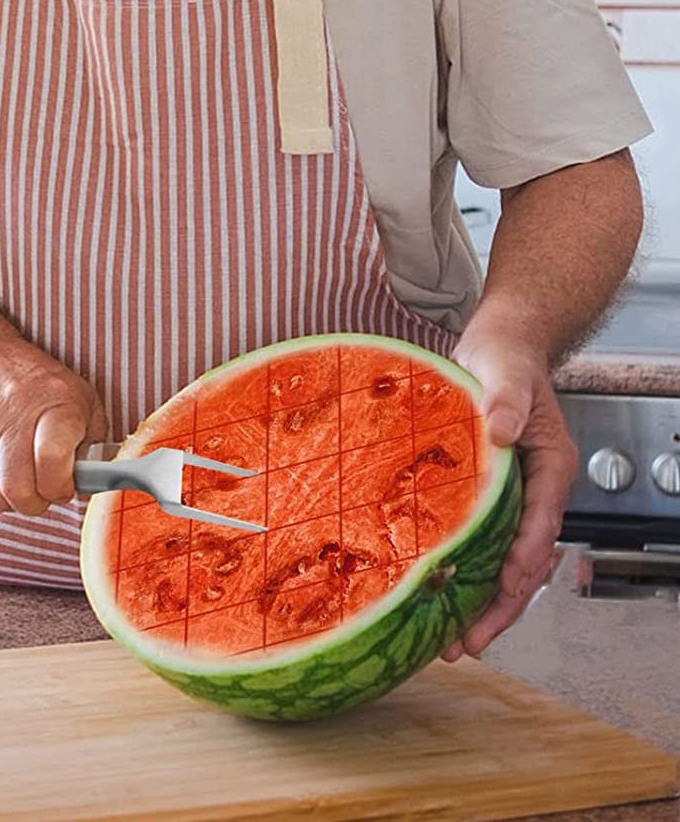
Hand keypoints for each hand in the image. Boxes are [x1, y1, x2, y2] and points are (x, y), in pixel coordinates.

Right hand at [0, 340, 107, 514]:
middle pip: (20, 490)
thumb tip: (92, 481)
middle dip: (36, 502)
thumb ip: (92, 441)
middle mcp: (11, 413)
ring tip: (20, 480)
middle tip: (42, 491)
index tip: (65, 485)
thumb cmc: (36, 382)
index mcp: (53, 402)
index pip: (52, 461)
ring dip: (10, 500)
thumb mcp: (80, 398)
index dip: (61, 487)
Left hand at [443, 332, 575, 660]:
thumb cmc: (505, 358)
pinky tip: (440, 597)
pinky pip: (483, 546)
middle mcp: (536, 491)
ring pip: (505, 563)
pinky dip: (468, 575)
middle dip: (502, 606)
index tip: (506, 587)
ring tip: (452, 641)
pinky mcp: (489, 497)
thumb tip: (502, 431)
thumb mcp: (504, 372)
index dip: (524, 559)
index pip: (542, 523)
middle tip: (469, 642)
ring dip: (483, 602)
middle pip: (526, 561)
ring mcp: (514, 498)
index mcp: (550, 467)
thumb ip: (505, 399)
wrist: (498, 347)